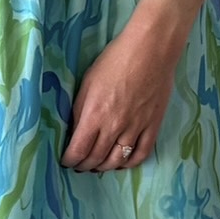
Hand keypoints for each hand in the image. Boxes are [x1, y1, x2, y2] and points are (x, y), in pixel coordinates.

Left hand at [61, 18, 183, 170]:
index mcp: (94, 115)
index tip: (66, 160)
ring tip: (98, 166)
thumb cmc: (115, 60)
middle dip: (85, 165)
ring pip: (117, 160)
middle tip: (80, 165)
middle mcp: (114, 127)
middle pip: (96, 158)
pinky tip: (122, 162)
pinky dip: (129, 163)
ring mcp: (135, 129)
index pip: (78, 150)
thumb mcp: (87, 82)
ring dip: (105, 167)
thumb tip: (75, 130)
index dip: (70, 160)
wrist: (150, 51)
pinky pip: (141, 154)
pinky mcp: (153, 126)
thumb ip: (80, 108)